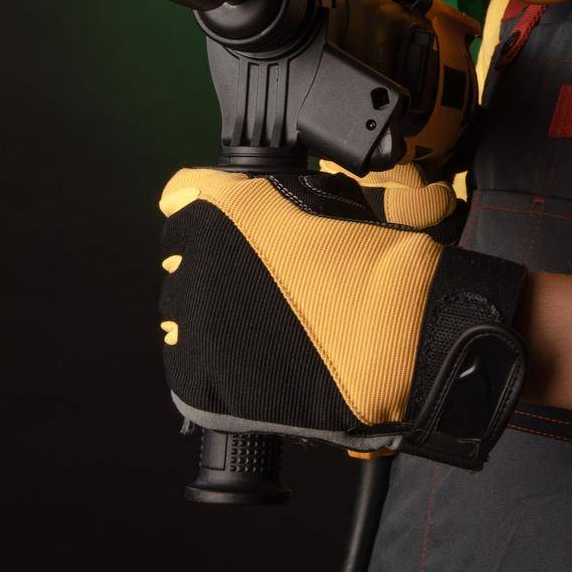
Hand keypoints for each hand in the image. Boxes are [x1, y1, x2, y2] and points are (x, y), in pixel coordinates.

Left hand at [157, 161, 526, 469]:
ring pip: (180, 312)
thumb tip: (209, 197)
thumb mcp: (315, 196)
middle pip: (180, 257)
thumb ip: (253, 194)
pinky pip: (186, 363)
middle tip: (261, 281)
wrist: (392, 333)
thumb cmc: (365, 259)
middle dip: (211, 264)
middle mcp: (193, 262)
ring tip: (263, 325)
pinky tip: (253, 358)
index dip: (212, 209)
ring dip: (209, 314)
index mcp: (216, 209)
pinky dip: (212, 362)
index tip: (235, 226)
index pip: (181, 196)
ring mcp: (192, 323)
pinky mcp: (198, 377)